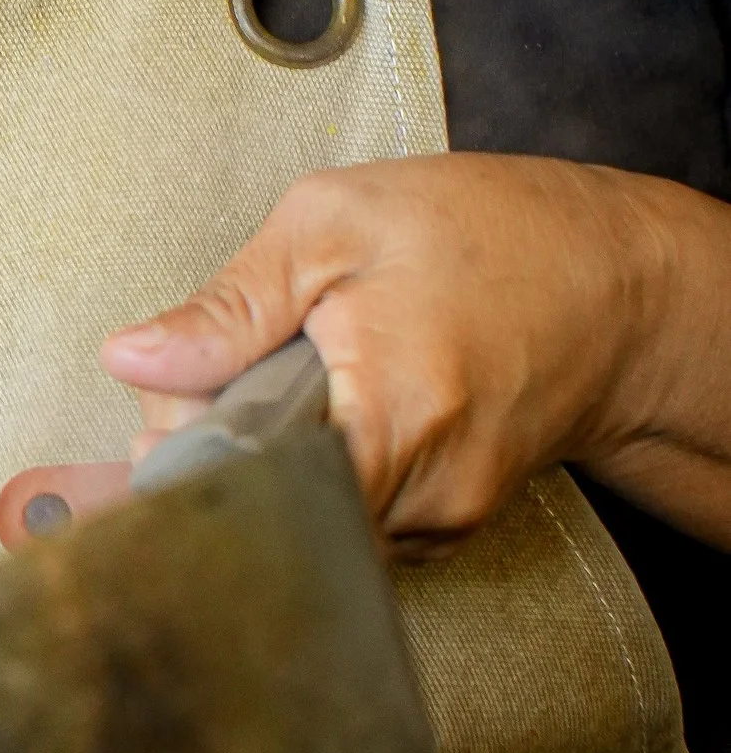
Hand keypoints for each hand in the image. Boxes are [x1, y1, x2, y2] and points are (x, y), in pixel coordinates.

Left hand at [99, 154, 730, 558]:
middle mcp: (424, 489)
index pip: (247, 490)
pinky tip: (323, 412)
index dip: (182, 456)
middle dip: (211, 452)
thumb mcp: (339, 223)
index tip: (158, 417)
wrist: (617, 285)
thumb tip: (134, 358)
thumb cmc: (494, 236)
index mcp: (394, 409)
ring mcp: (441, 521)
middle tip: (212, 381)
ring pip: (298, 518)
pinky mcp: (445, 529)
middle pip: (263, 510)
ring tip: (283, 383)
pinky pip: (342, 515)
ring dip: (263, 459)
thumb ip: (231, 302)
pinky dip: (311, 467)